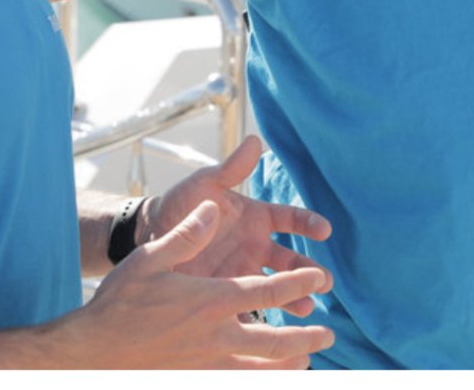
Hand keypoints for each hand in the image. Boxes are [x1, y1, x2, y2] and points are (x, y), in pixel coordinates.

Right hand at [56, 201, 333, 368]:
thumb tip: (212, 208)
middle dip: (308, 336)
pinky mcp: (200, 379)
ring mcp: (210, 362)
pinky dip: (261, 380)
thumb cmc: (120, 302)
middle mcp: (218, 334)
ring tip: (307, 360)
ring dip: (291, 364)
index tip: (319, 278)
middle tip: (328, 330)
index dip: (299, 284)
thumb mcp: (149, 260)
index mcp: (210, 300)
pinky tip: (267, 377)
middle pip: (278, 341)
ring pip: (265, 369)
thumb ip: (186, 236)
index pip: (268, 291)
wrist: (97, 350)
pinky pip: (241, 382)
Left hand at [141, 135, 331, 315]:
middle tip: (323, 280)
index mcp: (256, 218)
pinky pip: (249, 308)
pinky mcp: (228, 292)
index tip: (324, 230)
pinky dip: (261, 319)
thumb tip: (255, 140)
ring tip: (306, 309)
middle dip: (309, 271)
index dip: (309, 223)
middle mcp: (256, 247)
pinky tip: (269, 333)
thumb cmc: (180, 204)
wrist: (150, 234)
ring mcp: (244, 272)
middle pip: (292, 261)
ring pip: (277, 288)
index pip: (291, 219)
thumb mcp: (203, 185)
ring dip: (294, 298)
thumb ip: (230, 169)